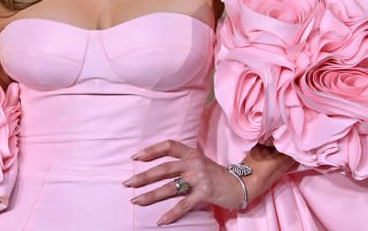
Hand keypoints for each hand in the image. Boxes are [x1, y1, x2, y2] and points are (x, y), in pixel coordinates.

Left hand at [122, 139, 243, 225]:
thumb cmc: (215, 175)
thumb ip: (182, 162)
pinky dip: (172, 214)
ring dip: (151, 195)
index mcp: (191, 153)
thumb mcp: (199, 162)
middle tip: (128, 183)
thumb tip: (157, 168)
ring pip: (170, 187)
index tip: (135, 157)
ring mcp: (200, 177)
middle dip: (144, 176)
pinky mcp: (205, 193)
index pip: (168, 146)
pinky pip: (184, 205)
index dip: (151, 150)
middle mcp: (194, 163)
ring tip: (136, 200)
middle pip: (164, 168)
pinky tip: (161, 220)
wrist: (240, 184)